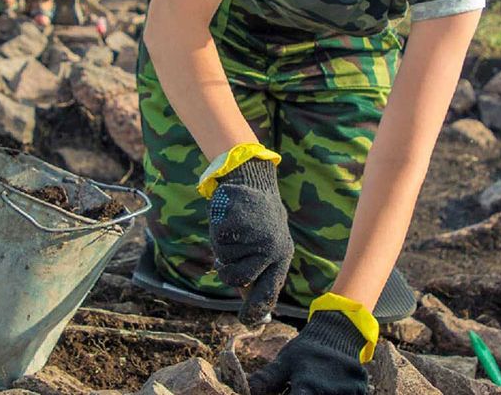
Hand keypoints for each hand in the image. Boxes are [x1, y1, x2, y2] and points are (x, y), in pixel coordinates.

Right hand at [209, 158, 292, 324]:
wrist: (254, 180)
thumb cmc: (260, 217)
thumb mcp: (268, 242)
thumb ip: (260, 268)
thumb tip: (249, 300)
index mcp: (282, 256)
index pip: (269, 291)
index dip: (256, 309)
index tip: (247, 321)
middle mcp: (272, 248)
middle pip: (237, 278)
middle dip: (226, 273)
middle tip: (224, 263)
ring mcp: (255, 236)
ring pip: (224, 258)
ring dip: (222, 248)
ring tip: (235, 230)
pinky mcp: (238, 222)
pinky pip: (218, 239)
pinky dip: (218, 231)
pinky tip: (229, 217)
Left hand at [248, 311, 368, 394]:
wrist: (337, 331)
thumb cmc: (306, 350)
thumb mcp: (285, 362)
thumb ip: (268, 380)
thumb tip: (248, 389)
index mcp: (308, 386)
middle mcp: (330, 392)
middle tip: (298, 387)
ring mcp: (349, 392)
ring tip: (311, 386)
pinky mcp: (361, 391)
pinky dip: (333, 393)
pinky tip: (325, 387)